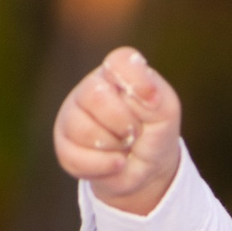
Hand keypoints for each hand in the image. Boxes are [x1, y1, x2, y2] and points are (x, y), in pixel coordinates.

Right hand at [54, 47, 182, 214]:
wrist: (147, 169)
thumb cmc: (155, 131)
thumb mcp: (167, 111)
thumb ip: (158, 95)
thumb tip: (147, 95)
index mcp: (115, 73)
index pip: (119, 61)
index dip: (136, 81)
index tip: (153, 101)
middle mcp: (89, 89)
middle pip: (96, 96)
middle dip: (125, 123)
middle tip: (135, 132)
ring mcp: (72, 117)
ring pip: (84, 129)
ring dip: (115, 146)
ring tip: (123, 146)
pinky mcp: (64, 147)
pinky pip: (77, 157)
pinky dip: (105, 165)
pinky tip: (115, 162)